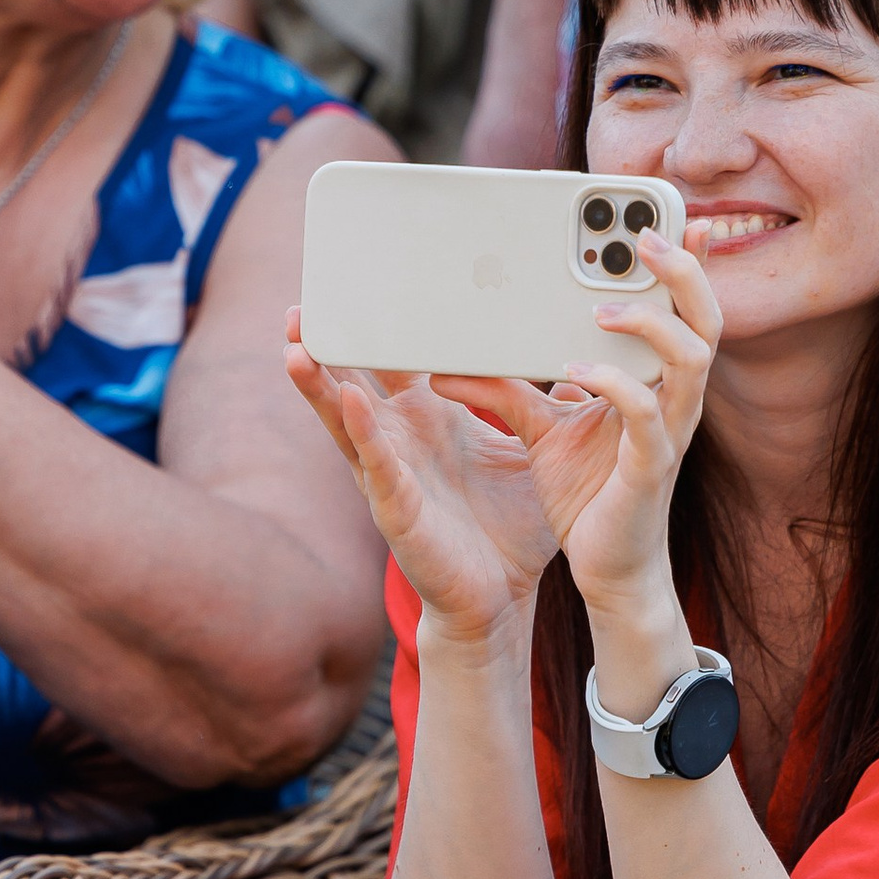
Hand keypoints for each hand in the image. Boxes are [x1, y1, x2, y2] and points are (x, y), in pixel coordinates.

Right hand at [287, 323, 559, 645]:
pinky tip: (346, 399)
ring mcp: (391, 472)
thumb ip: (546, 408)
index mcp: (431, 419)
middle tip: (304, 300)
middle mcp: (401, 439)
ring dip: (319, 381)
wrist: (502, 598)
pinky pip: (374, 463)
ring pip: (344, 418)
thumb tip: (581, 365)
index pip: (399, 360)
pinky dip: (359, 430)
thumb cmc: (509, 528)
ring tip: (296, 341)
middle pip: (353, 379)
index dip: (380, 324)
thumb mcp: (532, 453)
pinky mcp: (396, 508)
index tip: (362, 281)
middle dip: (328, 342)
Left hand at [490, 228, 723, 644]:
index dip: (687, 264)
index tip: (673, 217)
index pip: (685, 309)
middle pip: (707, 320)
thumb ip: (506, 389)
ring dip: (651, 324)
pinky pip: (647, 417)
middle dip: (683, 272)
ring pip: (693, 360)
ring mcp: (669, 433)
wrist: (606, 569)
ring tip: (603, 307)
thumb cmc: (587, 493)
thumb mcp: (541, 428)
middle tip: (644, 238)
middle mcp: (674, 400)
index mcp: (657, 381)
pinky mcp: (650, 470)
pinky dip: (615, 386)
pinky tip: (576, 370)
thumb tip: (449, 362)